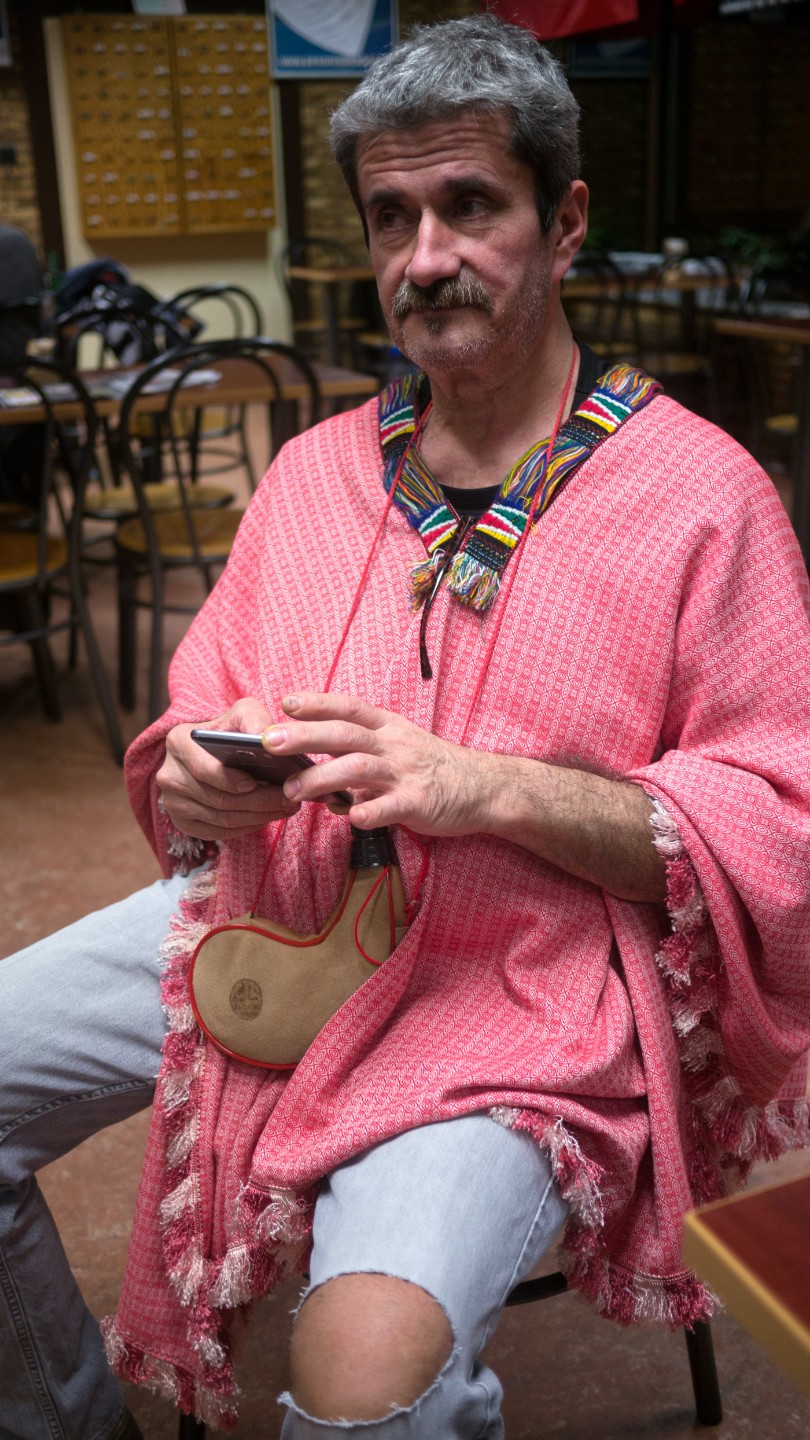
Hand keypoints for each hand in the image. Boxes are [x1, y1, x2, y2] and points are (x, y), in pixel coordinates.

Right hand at [157, 697, 302, 840]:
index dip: (230, 780)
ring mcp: (174, 803)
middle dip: (258, 802)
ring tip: (286, 808)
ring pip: (222, 818)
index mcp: (178, 742)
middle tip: (289, 800)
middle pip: (218, 798)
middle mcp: (169, 775)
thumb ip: (254, 719)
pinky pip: (219, 832)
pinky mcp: (183, 823)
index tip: (256, 782)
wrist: (211, 752)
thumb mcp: (242, 714)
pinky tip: (267, 817)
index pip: (203, 768)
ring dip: (258, 816)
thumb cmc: (229, 731)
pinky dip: (246, 827)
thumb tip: (267, 737)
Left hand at [261, 691, 500, 836]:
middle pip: (345, 734)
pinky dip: (369, 812)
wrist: (485, 788)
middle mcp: (394, 745)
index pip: (348, 708)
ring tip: (291, 791)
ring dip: (322, 778)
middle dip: (304, 736)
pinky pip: (390, 806)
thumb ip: (358, 759)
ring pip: (359, 768)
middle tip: (268, 741)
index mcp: (388, 727)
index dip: (317, 703)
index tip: (286, 702)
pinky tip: (351, 819)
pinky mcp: (419, 803)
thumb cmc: (434, 768)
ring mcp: (406, 773)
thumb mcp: (398, 749)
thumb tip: (318, 777)